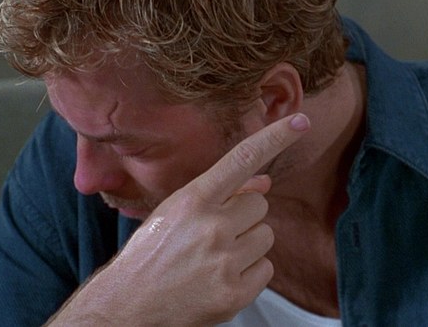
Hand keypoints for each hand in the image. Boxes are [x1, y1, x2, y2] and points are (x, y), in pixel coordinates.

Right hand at [48, 113, 310, 325]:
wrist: (127, 306)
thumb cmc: (149, 256)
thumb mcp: (175, 213)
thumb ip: (220, 195)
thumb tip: (263, 182)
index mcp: (192, 200)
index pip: (242, 159)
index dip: (275, 138)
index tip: (300, 121)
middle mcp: (211, 227)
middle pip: (260, 204)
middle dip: (244, 216)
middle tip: (213, 235)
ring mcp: (224, 261)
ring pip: (266, 236)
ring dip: (248, 246)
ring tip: (213, 258)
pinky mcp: (235, 292)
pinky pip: (266, 268)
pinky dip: (249, 273)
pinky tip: (220, 278)